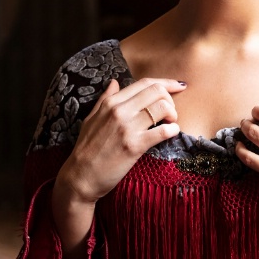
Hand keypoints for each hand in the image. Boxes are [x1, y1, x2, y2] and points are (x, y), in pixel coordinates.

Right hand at [55, 77, 184, 207]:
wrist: (80, 176)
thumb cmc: (86, 149)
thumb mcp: (91, 118)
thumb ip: (104, 99)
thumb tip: (114, 82)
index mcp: (111, 102)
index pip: (144, 83)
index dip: (166, 83)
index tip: (179, 86)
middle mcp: (119, 110)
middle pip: (156, 91)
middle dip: (170, 99)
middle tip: (171, 113)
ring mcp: (127, 127)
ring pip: (162, 107)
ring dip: (173, 115)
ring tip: (170, 124)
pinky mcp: (134, 145)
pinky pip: (163, 131)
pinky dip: (173, 130)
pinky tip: (171, 133)